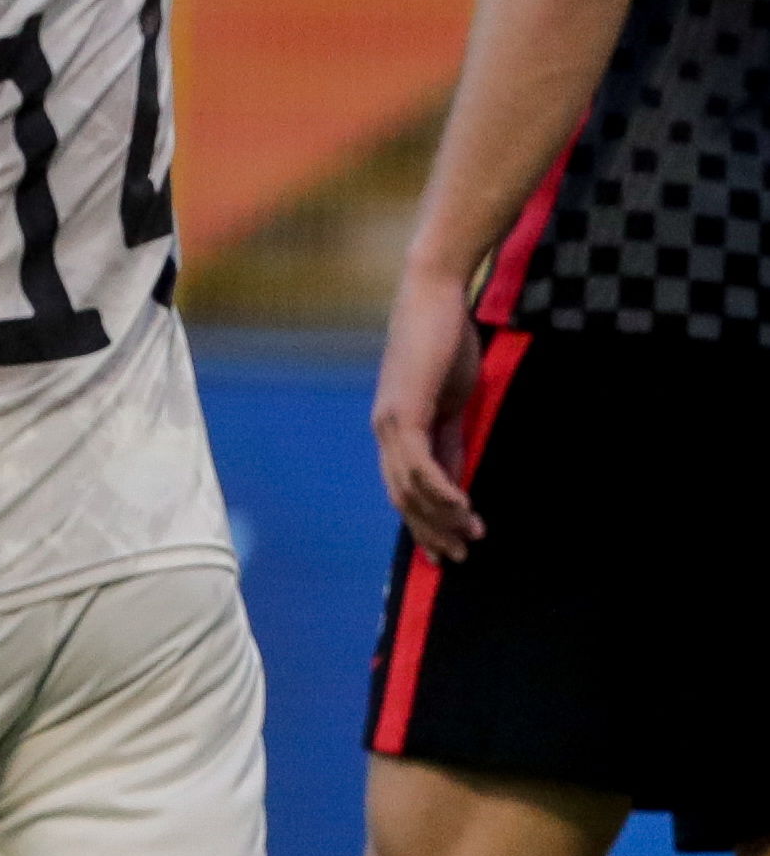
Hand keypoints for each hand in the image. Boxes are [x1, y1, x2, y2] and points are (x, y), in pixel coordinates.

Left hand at [373, 262, 489, 562]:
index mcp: (396, 429)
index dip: (425, 521)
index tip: (449, 548)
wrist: (435, 297)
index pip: (405, 488)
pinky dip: (439, 489)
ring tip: (471, 536)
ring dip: (441, 516)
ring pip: (409, 487)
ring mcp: (389, 422)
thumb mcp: (453, 402)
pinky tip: (461, 507)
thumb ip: (451, 439)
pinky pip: (417, 463)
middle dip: (430, 531)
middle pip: (401, 497)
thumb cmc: (447, 343)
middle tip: (458, 558)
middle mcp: (385, 430)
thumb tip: (457, 478)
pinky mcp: (402, 411)